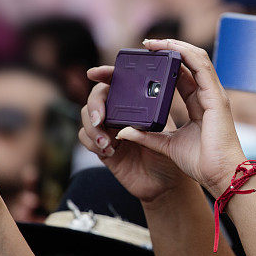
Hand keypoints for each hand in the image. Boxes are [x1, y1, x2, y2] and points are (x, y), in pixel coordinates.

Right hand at [79, 67, 188, 204]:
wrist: (166, 183)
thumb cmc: (171, 153)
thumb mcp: (167, 131)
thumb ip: (153, 118)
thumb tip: (141, 103)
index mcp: (137, 102)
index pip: (118, 80)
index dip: (104, 72)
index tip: (94, 73)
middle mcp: (121, 112)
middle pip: (97, 96)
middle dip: (95, 105)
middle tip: (101, 119)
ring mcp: (109, 129)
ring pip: (87, 116)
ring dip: (92, 128)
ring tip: (106, 143)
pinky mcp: (101, 147)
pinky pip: (84, 138)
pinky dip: (91, 142)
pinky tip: (108, 151)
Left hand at [87, 40, 245, 197]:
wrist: (221, 175)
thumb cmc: (201, 163)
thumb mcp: (168, 145)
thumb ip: (148, 136)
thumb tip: (124, 131)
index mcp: (200, 104)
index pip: (183, 76)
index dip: (167, 64)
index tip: (148, 58)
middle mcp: (208, 95)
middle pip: (189, 63)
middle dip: (169, 49)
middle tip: (146, 45)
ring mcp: (214, 94)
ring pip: (196, 58)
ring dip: (175, 46)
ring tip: (153, 43)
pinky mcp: (216, 96)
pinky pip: (201, 66)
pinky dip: (185, 54)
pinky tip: (170, 48)